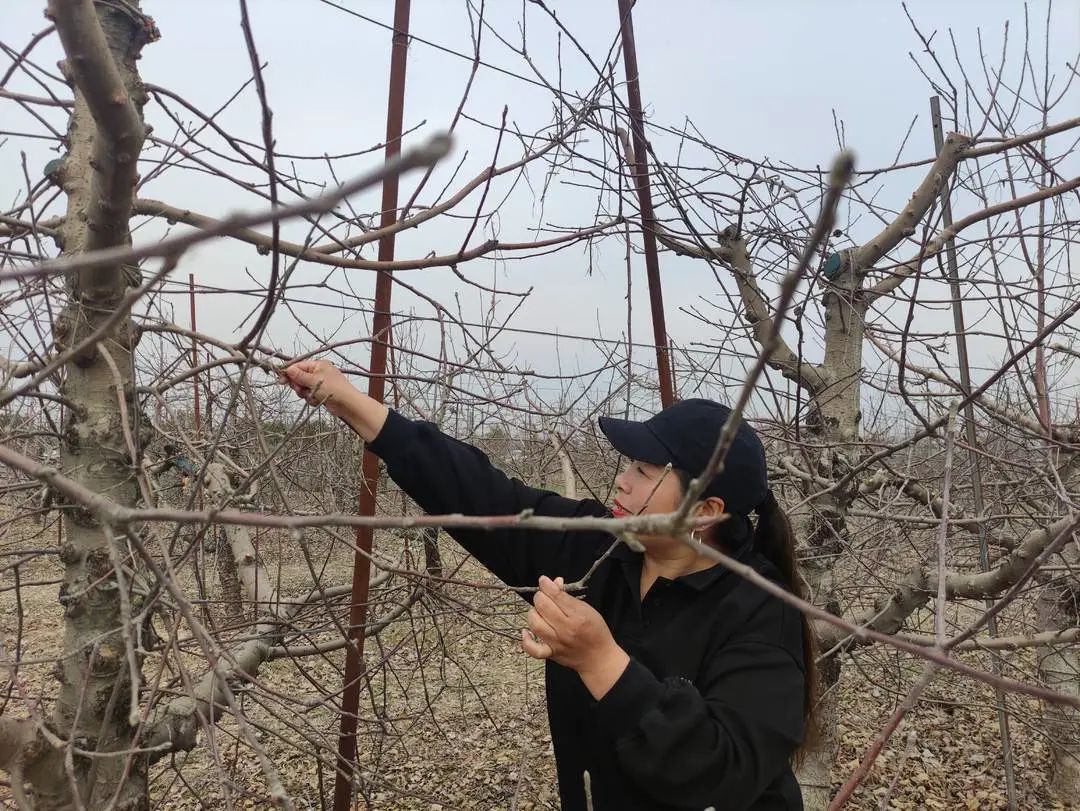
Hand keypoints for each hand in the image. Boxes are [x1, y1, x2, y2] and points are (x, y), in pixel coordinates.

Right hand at [278, 359, 359, 420]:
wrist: (348, 404)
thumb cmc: (333, 388)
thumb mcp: (314, 380)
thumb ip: (299, 375)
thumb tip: (288, 369)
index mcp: (318, 365)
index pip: (298, 366)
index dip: (289, 373)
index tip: (281, 380)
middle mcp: (318, 372)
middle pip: (299, 378)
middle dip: (299, 385)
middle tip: (301, 390)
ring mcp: (320, 383)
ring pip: (303, 388)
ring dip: (306, 394)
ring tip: (313, 396)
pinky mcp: (321, 393)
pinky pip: (310, 395)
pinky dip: (312, 399)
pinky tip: (318, 401)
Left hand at [521, 576, 629, 698]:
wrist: (599, 658)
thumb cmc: (596, 632)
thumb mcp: (588, 610)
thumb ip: (568, 597)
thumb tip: (554, 583)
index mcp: (578, 615)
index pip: (556, 596)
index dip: (546, 584)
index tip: (544, 580)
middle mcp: (566, 629)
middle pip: (543, 606)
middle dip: (540, 596)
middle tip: (544, 596)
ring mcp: (556, 642)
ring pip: (535, 623)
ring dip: (533, 613)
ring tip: (539, 611)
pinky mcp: (551, 653)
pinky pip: (533, 649)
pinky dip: (526, 640)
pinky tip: (526, 631)